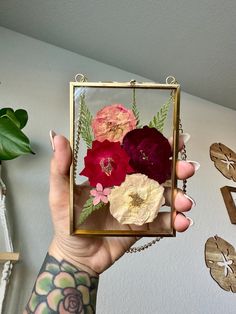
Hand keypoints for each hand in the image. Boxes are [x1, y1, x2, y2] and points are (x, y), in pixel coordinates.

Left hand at [49, 134, 195, 274]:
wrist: (76, 256)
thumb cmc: (67, 222)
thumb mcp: (60, 193)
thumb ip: (61, 167)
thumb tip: (58, 138)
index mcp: (113, 175)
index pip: (135, 155)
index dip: (154, 147)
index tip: (171, 140)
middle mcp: (129, 187)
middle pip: (156, 173)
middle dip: (175, 169)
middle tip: (187, 168)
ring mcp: (137, 207)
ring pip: (163, 196)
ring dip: (178, 196)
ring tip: (185, 203)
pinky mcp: (143, 226)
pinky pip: (162, 221)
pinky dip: (175, 221)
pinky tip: (182, 222)